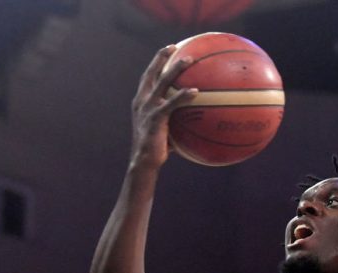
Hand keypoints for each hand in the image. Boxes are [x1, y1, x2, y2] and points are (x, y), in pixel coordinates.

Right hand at [130, 45, 197, 169]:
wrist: (144, 161)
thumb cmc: (157, 149)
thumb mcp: (164, 130)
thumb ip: (176, 120)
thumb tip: (195, 118)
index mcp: (141, 102)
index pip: (147, 77)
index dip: (156, 62)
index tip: (167, 50)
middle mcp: (142, 101)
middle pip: (152, 73)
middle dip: (162, 57)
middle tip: (174, 46)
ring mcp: (148, 109)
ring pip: (162, 82)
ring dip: (175, 69)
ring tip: (189, 60)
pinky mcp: (155, 118)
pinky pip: (172, 103)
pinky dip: (183, 96)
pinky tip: (196, 91)